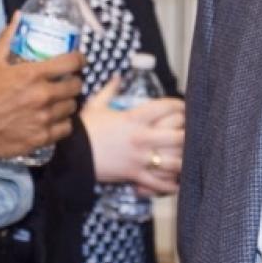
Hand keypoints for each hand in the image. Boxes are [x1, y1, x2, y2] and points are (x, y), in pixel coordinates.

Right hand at [0, 14, 83, 160]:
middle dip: (73, 82)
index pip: (71, 63)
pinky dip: (62, 123)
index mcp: (32, 74)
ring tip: (59, 101)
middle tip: (66, 82)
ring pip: (72, 107)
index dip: (79, 60)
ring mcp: (44, 118)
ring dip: (68, 102)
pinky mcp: (42, 137)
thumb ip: (8, 38)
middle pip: (76, 86)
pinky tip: (54, 119)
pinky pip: (66, 128)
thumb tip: (18, 16)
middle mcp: (42, 96)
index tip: (79, 61)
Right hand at [80, 77, 184, 193]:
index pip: (165, 107)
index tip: (183, 106)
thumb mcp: (95, 106)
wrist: (70, 156)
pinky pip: (158, 183)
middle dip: (188, 134)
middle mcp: (141, 138)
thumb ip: (110, 91)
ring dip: (184, 160)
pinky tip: (177, 182)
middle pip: (178, 136)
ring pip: (174, 162)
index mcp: (133, 118)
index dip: (179, 105)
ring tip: (189, 157)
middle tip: (190, 132)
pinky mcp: (134, 175)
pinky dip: (170, 185)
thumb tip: (117, 77)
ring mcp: (139, 159)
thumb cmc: (84, 130)